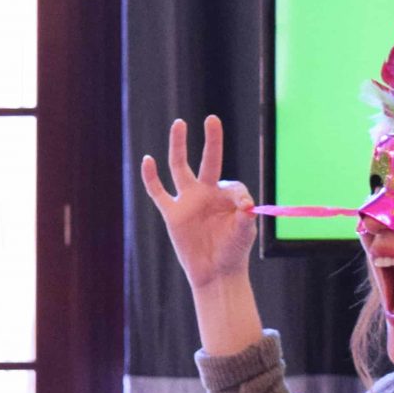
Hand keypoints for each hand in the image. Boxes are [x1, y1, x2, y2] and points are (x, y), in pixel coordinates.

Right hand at [139, 115, 256, 292]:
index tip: (244, 209)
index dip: (238, 195)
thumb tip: (246, 206)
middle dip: (211, 141)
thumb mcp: (243, 234)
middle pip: (208, 160)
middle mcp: (207, 192)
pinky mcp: (172, 213)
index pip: (233, 185)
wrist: (215, 272)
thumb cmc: (233, 251)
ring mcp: (188, 201)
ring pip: (180, 167)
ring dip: (179, 146)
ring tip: (180, 123)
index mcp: (227, 196)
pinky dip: (151, 177)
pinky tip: (147, 160)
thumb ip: (245, 219)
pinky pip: (158, 192)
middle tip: (213, 119)